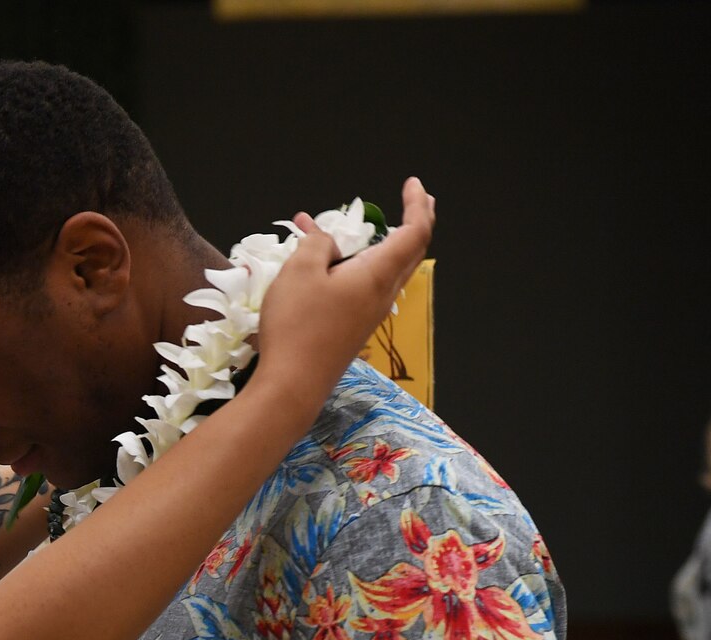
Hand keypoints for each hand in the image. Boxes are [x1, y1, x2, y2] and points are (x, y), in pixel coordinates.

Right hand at [255, 176, 435, 415]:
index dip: (417, 205)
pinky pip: (364, 284)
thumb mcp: (299, 272)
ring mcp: (369, 314)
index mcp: (377, 274)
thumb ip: (317, 244)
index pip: (414, 232)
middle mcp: (383, 294)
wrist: (293, 385)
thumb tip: (328, 241)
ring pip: (387, 269)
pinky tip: (327, 260)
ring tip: (362, 224)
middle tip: (414, 199)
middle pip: (410, 252)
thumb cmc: (297, 325)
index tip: (412, 184)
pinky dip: (356, 262)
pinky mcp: (353, 328)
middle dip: (416, 221)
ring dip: (380, 242)